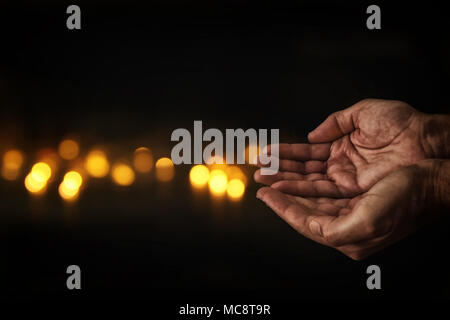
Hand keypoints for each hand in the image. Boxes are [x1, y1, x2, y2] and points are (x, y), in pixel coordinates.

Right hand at [255, 99, 447, 196]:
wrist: (425, 140)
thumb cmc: (401, 123)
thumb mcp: (362, 112)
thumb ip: (334, 122)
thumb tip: (312, 134)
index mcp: (341, 146)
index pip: (307, 151)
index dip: (285, 152)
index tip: (265, 153)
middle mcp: (340, 165)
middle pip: (303, 169)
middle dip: (279, 170)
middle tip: (257, 170)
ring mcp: (345, 179)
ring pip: (308, 182)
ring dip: (284, 181)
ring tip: (263, 180)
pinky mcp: (352, 190)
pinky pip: (321, 192)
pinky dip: (301, 190)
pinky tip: (284, 188)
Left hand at [256, 160, 448, 259]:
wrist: (431, 182)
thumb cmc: (407, 200)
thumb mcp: (370, 220)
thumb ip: (336, 230)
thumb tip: (311, 226)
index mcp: (348, 236)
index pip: (304, 222)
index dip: (282, 208)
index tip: (264, 195)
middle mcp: (346, 224)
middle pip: (304, 208)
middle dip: (282, 194)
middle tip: (263, 181)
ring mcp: (349, 208)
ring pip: (311, 195)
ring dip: (291, 184)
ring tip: (273, 174)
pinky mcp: (354, 194)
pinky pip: (322, 186)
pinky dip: (307, 179)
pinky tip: (297, 173)